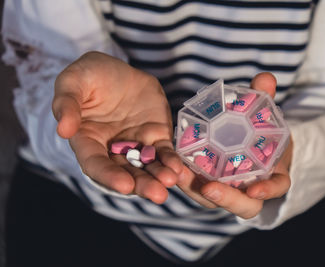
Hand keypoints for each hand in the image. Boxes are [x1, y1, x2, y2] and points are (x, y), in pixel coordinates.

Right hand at [52, 51, 182, 203]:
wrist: (119, 69)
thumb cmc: (90, 75)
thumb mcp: (72, 82)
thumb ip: (67, 104)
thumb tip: (63, 129)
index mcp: (87, 141)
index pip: (95, 164)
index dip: (109, 176)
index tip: (124, 186)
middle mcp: (111, 149)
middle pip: (125, 172)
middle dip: (141, 184)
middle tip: (157, 194)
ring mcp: (135, 144)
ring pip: (146, 166)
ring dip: (158, 177)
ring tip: (170, 182)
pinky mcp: (155, 136)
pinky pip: (163, 151)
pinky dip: (171, 161)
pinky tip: (178, 168)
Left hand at [177, 72, 292, 218]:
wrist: (252, 142)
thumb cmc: (263, 132)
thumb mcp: (266, 115)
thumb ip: (266, 99)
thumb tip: (265, 78)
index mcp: (272, 174)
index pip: (275, 187)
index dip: (267, 191)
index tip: (254, 190)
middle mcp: (250, 187)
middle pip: (242, 205)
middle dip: (226, 198)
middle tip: (208, 188)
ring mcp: (228, 188)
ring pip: (214, 199)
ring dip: (196, 189)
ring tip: (180, 174)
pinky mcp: (208, 182)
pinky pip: (197, 185)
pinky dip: (186, 178)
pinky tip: (172, 165)